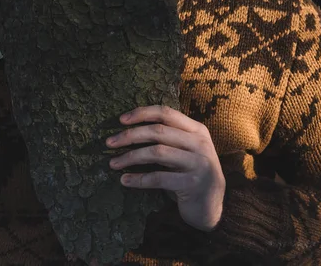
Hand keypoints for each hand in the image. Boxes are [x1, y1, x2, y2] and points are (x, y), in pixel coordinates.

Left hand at [106, 105, 224, 231]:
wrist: (211, 207)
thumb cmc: (190, 174)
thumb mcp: (185, 151)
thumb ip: (168, 137)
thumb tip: (128, 128)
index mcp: (197, 130)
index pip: (166, 113)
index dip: (142, 113)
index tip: (120, 119)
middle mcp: (200, 144)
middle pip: (158, 131)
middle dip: (130, 135)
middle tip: (109, 143)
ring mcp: (198, 163)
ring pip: (156, 153)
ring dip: (130, 157)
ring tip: (112, 163)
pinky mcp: (192, 184)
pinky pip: (158, 178)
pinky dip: (138, 179)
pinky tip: (125, 181)